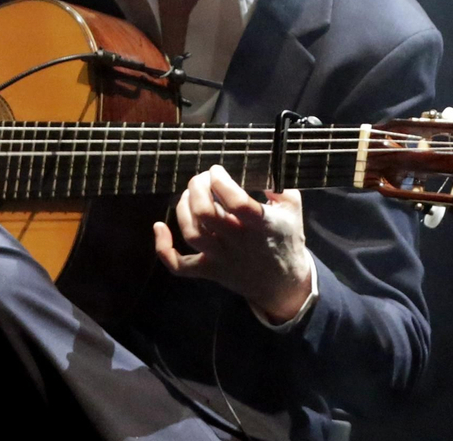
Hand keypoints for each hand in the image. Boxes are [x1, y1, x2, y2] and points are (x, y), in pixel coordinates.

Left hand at [153, 165, 313, 322]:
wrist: (282, 283)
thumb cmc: (286, 240)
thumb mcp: (293, 209)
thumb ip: (280, 185)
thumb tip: (261, 167)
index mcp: (261, 225)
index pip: (238, 203)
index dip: (222, 182)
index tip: (217, 170)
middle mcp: (238, 242)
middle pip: (207, 215)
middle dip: (197, 189)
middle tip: (201, 179)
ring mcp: (221, 258)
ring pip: (192, 234)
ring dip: (183, 209)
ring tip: (188, 195)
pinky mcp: (208, 270)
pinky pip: (179, 266)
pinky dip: (163, 248)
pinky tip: (159, 227)